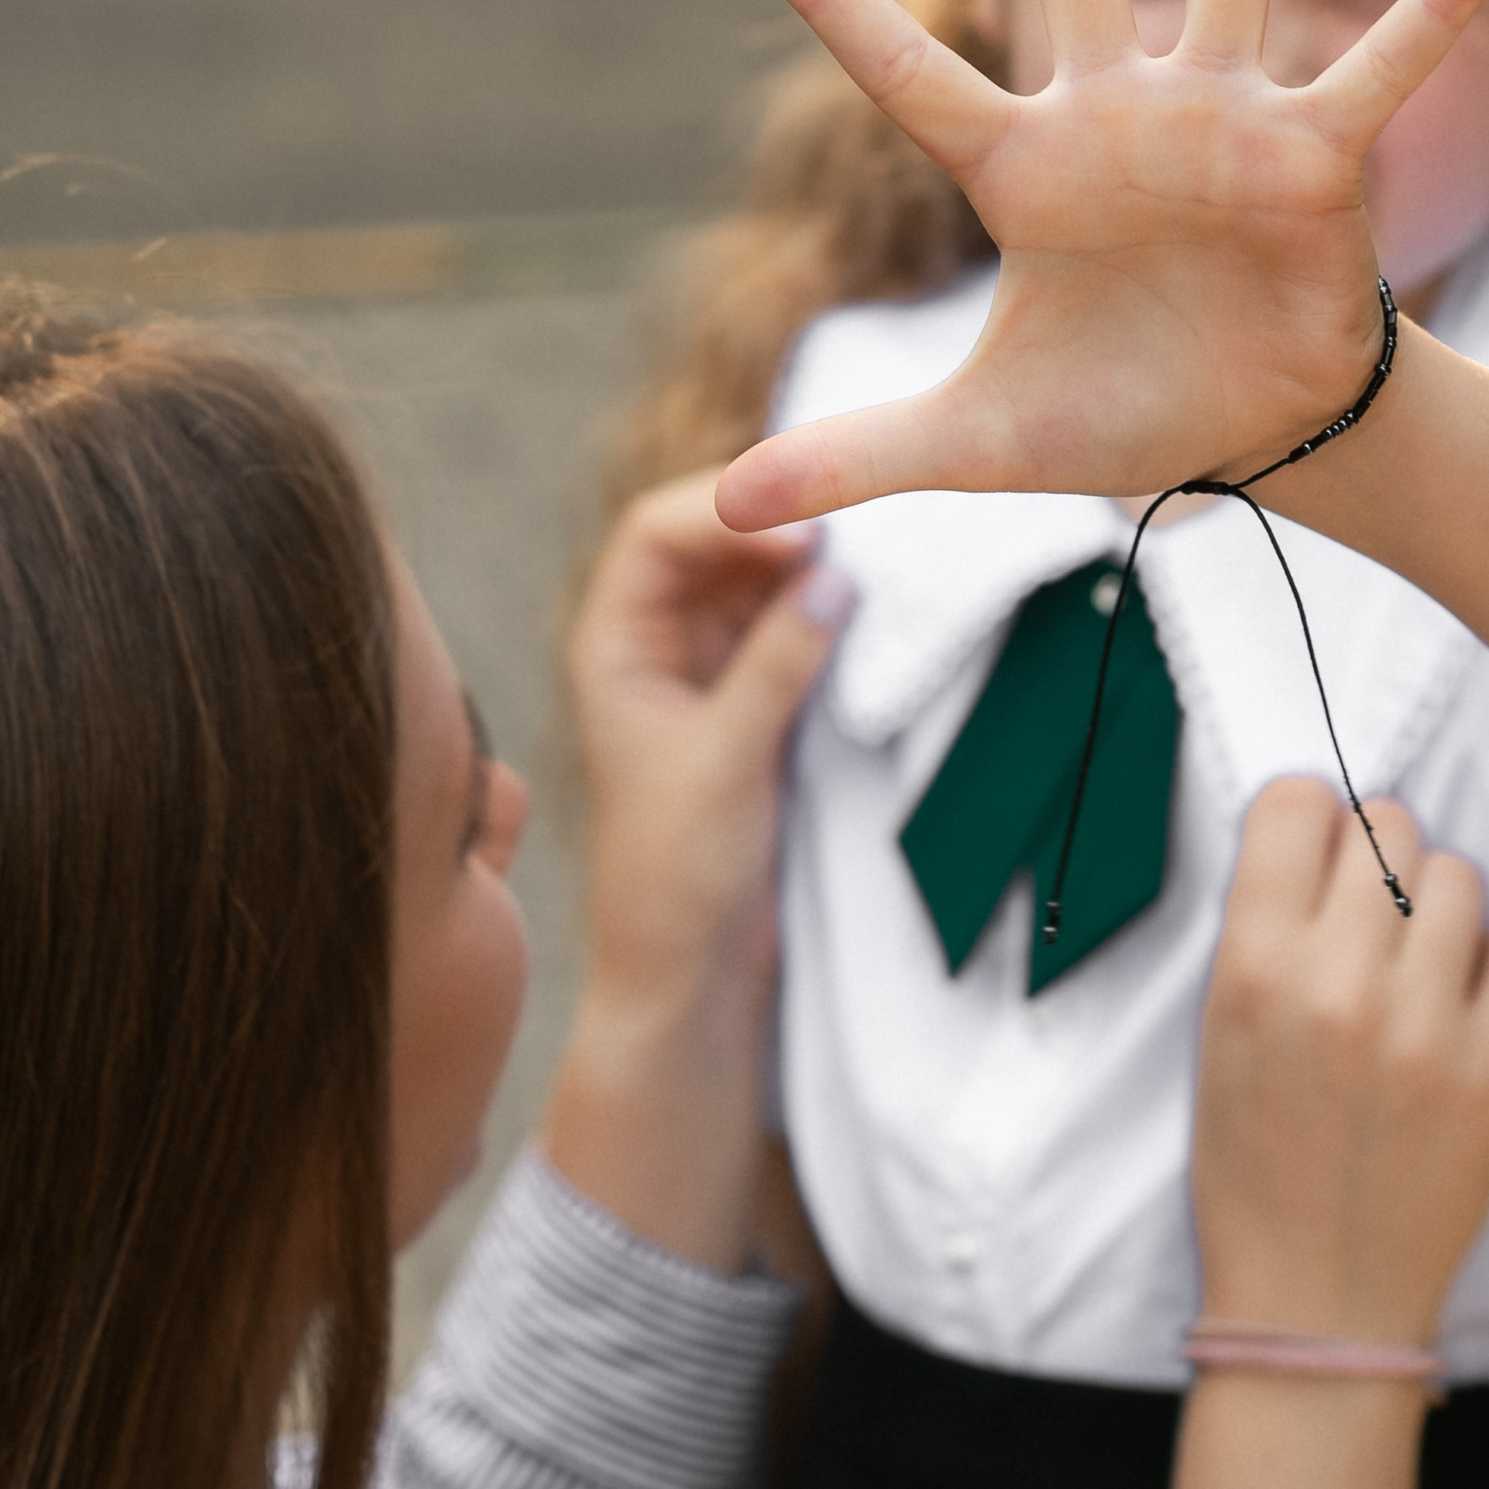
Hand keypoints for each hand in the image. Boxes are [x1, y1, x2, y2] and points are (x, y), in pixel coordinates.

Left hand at [544, 479, 849, 1267]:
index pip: (657, 533)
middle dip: (776, 523)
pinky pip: (790, 626)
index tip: (804, 529)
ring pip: (758, 578)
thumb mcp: (727, 761)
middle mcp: (655, 641)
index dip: (727, 511)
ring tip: (874, 560)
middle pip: (712, 539)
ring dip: (808, 564)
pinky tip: (871, 606)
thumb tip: (837, 578)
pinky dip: (826, 609)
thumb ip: (778, 665)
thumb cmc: (676, 877)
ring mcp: (707, 667)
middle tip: (856, 524)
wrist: (691, 976)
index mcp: (613, 644)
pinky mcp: (755, 700)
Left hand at [717, 0, 1488, 527]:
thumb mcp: (975, 444)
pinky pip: (1380, 65)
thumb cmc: (1114, 415)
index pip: (906, 72)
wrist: (1251, 434)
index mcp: (1020, 169)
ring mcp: (1218, 120)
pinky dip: (1435, 7)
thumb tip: (727, 508)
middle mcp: (1114, 114)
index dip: (830, 3)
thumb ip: (858, 457)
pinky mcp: (1314, 156)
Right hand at [1191, 782, 1488, 1346]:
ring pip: (1459, 877)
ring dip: (1439, 908)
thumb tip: (1326, 835)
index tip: (1316, 854)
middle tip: (1370, 919)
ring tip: (1417, 967)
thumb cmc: (1254, 1164)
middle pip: (1387, 826)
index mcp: (1252, 965)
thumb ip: (1266, 929)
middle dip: (1378, 858)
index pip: (1297, 802)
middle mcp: (1338, 981)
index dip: (1310, 822)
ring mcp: (1424, 1025)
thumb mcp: (1218, 1034)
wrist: (1316, 1298)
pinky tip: (1459, 1011)